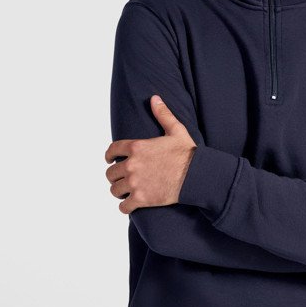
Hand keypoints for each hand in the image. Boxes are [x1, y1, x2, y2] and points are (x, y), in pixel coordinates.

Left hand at [104, 95, 197, 213]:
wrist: (196, 175)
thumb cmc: (187, 153)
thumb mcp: (176, 130)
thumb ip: (162, 114)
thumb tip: (155, 98)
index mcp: (137, 147)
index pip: (112, 150)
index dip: (109, 155)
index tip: (109, 160)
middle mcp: (132, 165)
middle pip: (111, 173)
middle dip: (115, 176)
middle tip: (121, 180)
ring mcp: (135, 183)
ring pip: (115, 190)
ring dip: (119, 192)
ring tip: (125, 193)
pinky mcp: (141, 199)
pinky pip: (123, 207)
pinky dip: (125, 207)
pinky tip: (129, 205)